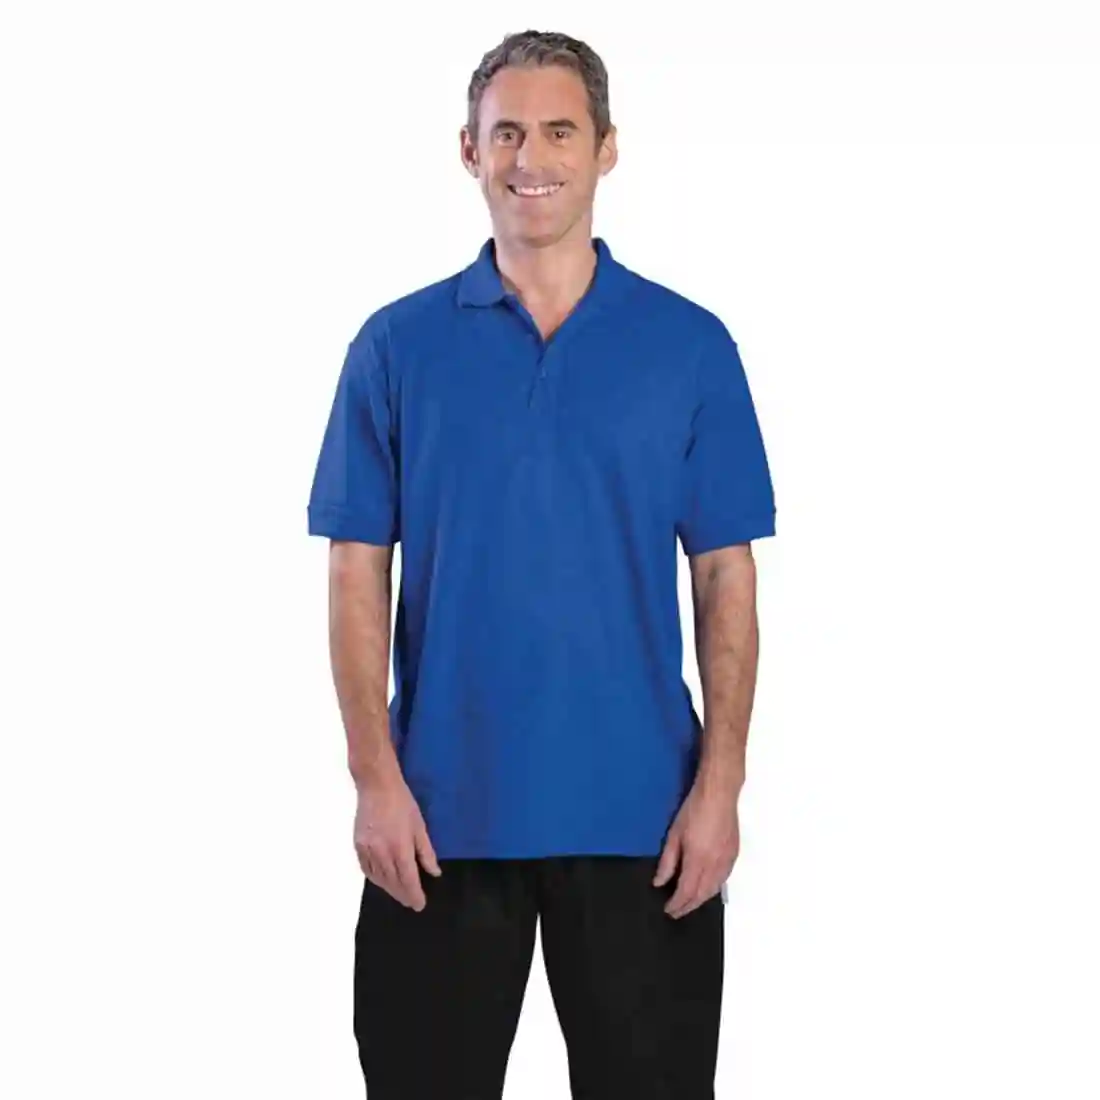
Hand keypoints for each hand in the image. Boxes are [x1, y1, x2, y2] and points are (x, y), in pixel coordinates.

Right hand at [354, 771, 440, 910]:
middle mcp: (382, 853)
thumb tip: (434, 873)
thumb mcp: (420, 826)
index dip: (414, 894)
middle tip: (410, 902)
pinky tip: (381, 880)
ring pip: (378, 878)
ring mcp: (368, 850)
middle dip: (402, 894)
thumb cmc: (403, 803)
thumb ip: (426, 851)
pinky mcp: (358, 845)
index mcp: (400, 847)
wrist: (377, 786)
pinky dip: (374, 878)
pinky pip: (366, 869)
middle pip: (392, 882)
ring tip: (398, 894)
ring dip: (389, 889)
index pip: (408, 879)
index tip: (419, 905)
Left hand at [653, 774, 739, 918]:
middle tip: (677, 912)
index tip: (668, 910)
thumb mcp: (674, 835)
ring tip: (690, 903)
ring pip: (715, 889)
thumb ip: (668, 862)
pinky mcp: (734, 854)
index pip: (687, 891)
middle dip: (689, 906)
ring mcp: (727, 860)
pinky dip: (713, 888)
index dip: (677, 904)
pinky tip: (707, 888)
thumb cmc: (693, 810)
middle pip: (702, 894)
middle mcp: (715, 865)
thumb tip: (659, 883)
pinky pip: (723, 879)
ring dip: (702, 900)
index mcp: (698, 860)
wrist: (719, 794)